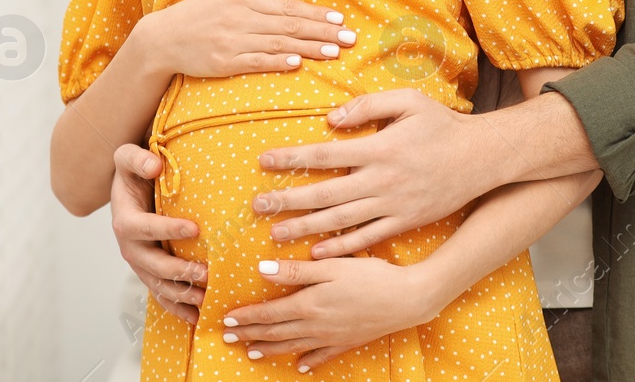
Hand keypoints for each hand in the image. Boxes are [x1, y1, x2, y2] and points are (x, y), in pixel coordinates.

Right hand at [109, 144, 205, 323]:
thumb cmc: (133, 173)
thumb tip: (154, 166)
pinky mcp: (149, 273)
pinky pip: (161, 295)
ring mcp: (140, 264)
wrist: (128, 190)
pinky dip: (177, 308)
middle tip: (207, 272)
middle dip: (179, 271)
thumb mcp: (127, 157)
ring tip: (207, 298)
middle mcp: (129, 247)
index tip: (195, 228)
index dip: (168, 229)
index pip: (144, 227)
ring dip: (182, 294)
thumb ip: (136, 159)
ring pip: (158, 285)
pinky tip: (197, 318)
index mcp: (124, 220)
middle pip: (152, 265)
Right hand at [135, 0, 355, 78]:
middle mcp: (241, 18)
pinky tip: (296, 64)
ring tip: (333, 52)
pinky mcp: (224, 62)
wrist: (164, 37)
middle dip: (322, 32)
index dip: (316, 13)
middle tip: (350, 38)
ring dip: (308, 48)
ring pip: (278, 44)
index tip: (340, 19)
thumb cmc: (199, 11)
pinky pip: (255, 62)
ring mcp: (233, 41)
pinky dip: (276, 62)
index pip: (288, 7)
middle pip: (289, 26)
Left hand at [221, 256, 442, 371]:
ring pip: (293, 346)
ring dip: (270, 349)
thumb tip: (262, 270)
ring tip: (251, 353)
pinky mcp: (348, 342)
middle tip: (228, 337)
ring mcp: (332, 337)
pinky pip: (322, 356)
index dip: (247, 316)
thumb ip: (296, 271)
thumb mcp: (331, 266)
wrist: (407, 300)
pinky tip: (301, 367)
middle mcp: (316, 325)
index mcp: (309, 304)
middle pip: (276, 331)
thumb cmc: (370, 277)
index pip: (270, 313)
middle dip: (250, 334)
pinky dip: (309, 361)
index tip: (227, 319)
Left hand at [252, 89, 477, 256]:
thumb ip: (367, 105)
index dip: (291, 158)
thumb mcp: (408, 101)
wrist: (483, 158)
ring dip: (306, 229)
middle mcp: (382, 180)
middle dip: (287, 200)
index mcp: (379, 147)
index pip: (324, 153)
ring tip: (275, 235)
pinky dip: (342, 248)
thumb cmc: (443, 125)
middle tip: (256, 207)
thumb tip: (331, 120)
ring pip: (341, 220)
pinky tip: (318, 253)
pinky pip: (367, 239)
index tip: (262, 161)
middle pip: (325, 193)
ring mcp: (393, 205)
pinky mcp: (405, 222)